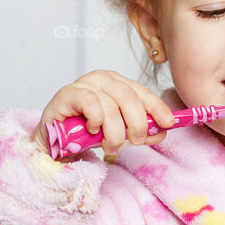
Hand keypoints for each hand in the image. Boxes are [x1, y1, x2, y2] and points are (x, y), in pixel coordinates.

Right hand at [31, 71, 175, 155]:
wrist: (55, 143)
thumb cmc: (87, 134)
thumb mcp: (120, 132)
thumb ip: (141, 129)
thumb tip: (163, 130)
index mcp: (118, 83)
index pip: (142, 92)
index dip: (157, 107)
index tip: (169, 123)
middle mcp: (103, 79)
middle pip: (130, 98)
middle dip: (137, 123)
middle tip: (136, 141)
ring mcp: (84, 84)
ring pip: (112, 106)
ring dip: (115, 132)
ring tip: (111, 146)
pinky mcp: (68, 93)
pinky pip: (91, 103)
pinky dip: (96, 120)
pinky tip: (93, 130)